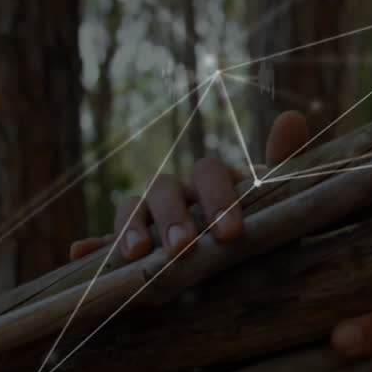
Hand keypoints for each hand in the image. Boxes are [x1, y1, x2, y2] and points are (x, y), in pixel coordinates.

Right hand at [69, 110, 308, 260]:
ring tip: (134, 254)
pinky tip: (79, 253)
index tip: (230, 233)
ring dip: (130, 227)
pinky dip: (94, 246)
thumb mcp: (277, 195)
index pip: (209, 173)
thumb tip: (292, 117)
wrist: (240, 251)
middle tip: (184, 248)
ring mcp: (151, 218)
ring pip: (133, 209)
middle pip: (165, 190)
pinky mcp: (131, 246)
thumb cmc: (261, 218)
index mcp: (213, 180)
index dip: (217, 198)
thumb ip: (287, 161)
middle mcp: (179, 192)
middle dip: (173, 218)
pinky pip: (107, 242)